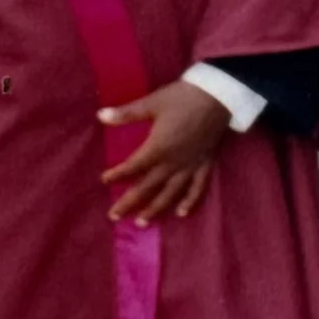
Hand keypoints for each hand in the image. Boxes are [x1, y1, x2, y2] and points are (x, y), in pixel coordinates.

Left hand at [99, 80, 231, 223]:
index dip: (118, 175)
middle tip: (114, 216)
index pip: (133, 166)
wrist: (218, 96)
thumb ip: (126, 113)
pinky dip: (189, 201)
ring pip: (170, 193)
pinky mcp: (204, 164)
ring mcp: (190, 166)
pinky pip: (197, 188)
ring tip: (141, 222)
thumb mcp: (152, 103)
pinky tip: (181, 213)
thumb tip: (99, 116)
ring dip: (155, 208)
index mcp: (158, 148)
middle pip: (148, 186)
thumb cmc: (183, 97)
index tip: (104, 181)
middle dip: (129, 201)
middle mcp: (172, 163)